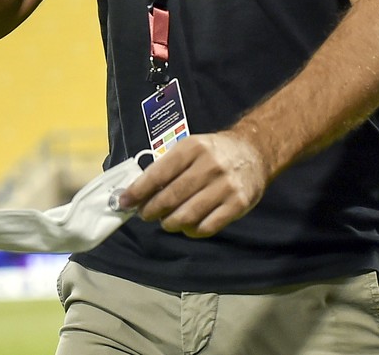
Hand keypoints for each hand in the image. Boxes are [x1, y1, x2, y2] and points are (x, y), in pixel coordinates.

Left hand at [119, 132, 268, 237]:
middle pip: (171, 197)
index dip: (138, 191)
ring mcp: (225, 186)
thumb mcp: (190, 148)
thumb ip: (167, 167)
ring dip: (170, 223)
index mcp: (192, 148)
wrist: (254, 152)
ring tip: (166, 222)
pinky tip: (187, 227)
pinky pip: (207, 226)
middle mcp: (209, 166)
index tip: (125, 202)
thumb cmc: (214, 152)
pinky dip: (192, 231)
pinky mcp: (238, 204)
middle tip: (145, 215)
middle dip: (151, 210)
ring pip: (187, 215)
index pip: (158, 173)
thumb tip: (138, 193)